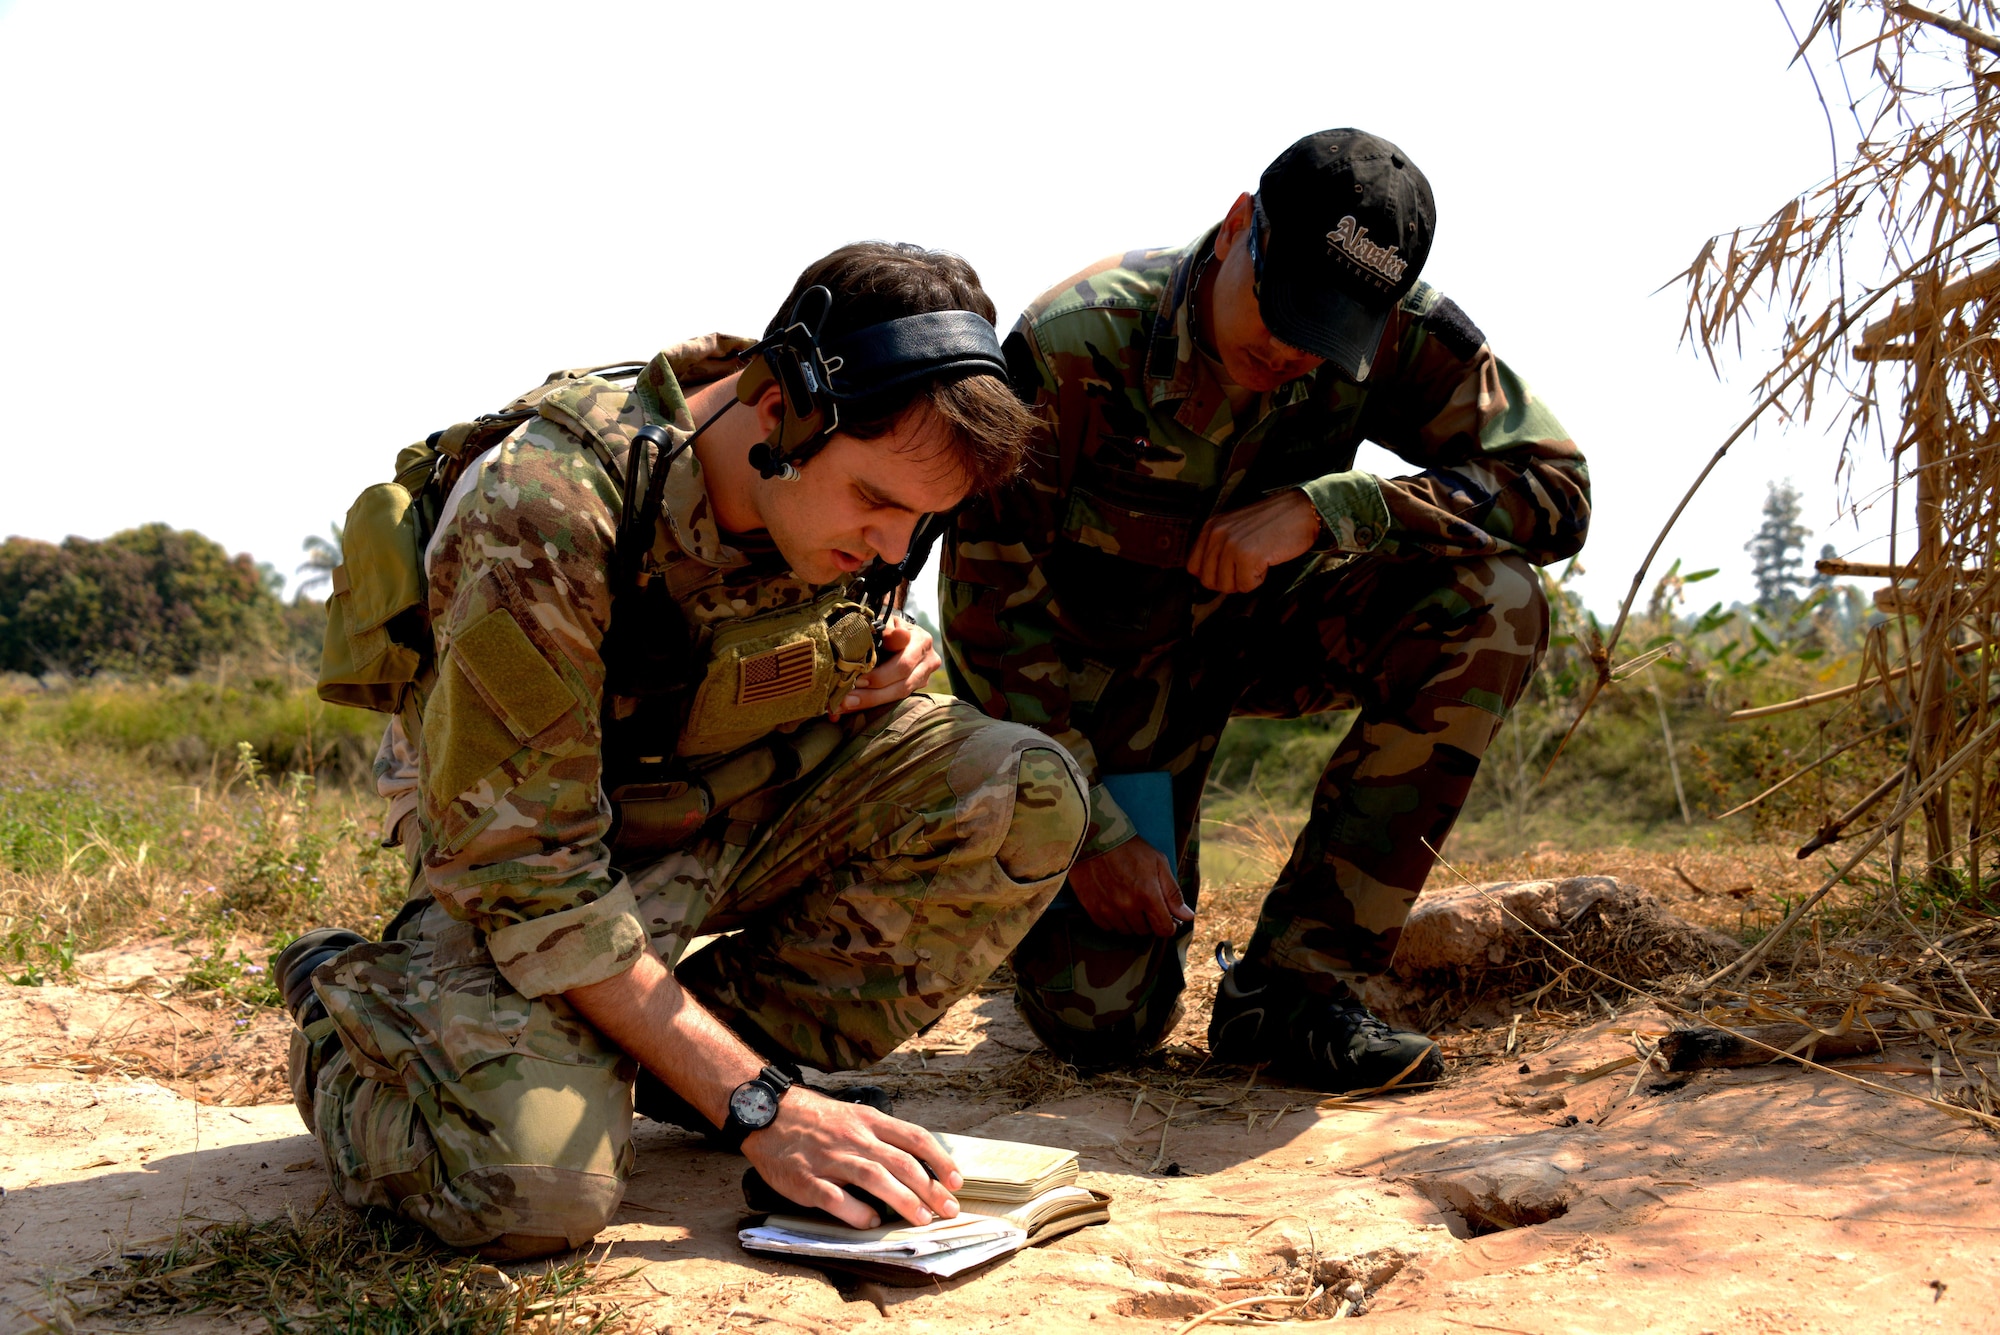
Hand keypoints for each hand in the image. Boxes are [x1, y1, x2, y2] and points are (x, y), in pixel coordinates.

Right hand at [742, 1089, 964, 1229]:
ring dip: (903, 1199)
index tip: (956, 1182)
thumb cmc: (815, 1119)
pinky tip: (871, 1221)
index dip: (940, 1160)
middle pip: (901, 1162)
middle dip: (930, 1188)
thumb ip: (881, 1136)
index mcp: (869, 1120)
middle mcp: (854, 1138)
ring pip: (874, 1178)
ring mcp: (830, 1159)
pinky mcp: (806, 1179)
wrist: (767, 1113)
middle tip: (949, 1209)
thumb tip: (916, 1164)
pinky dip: (856, 1211)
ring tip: (922, 1218)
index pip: (915, 1138)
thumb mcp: (853, 1116)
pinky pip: (835, 1198)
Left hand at [830, 612, 939, 718]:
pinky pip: (895, 700)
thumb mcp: (885, 623)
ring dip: (870, 702)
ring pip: (899, 696)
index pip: (902, 665)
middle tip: (845, 700)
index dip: (880, 676)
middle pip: (902, 686)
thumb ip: (888, 632)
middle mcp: (928, 662)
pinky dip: (872, 704)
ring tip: (845, 706)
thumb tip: (899, 635)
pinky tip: (852, 707)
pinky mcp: (917, 688)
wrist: (898, 632)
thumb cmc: (887, 626)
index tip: (857, 681)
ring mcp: (924, 677)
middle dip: (872, 695)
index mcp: (921, 642)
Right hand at [1068, 836, 1193, 936]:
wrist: (1096, 838)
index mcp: (1148, 895)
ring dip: (1131, 921)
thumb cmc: (1130, 848)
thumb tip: (1186, 916)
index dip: (1168, 926)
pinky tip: (1114, 904)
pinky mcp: (1092, 908)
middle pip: (1144, 931)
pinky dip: (1113, 920)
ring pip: (1126, 930)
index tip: (1167, 919)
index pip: (1163, 929)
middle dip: (1149, 921)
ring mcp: (1108, 909)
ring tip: (1129, 902)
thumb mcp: (1159, 864)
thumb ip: (1173, 893)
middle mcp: (1128, 906)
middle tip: (1146, 904)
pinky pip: (1107, 926)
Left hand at [1185, 490, 1319, 593]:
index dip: (1213, 574)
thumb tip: (1209, 578)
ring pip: (1226, 586)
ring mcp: (1231, 545)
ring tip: (1258, 560)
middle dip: (1229, 581)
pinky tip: (1267, 561)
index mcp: (1210, 527)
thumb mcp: (1235, 527)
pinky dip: (1258, 580)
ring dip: (1245, 580)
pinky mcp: (1247, 556)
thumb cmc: (1272, 522)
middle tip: (1247, 567)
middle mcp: (1216, 534)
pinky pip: (1245, 586)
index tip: (1231, 568)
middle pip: (1208, 581)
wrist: (1301, 511)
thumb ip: (1218, 546)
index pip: (1193, 567)